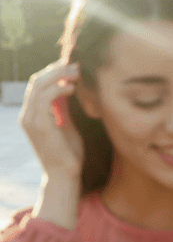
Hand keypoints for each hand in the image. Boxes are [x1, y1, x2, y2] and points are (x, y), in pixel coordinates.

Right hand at [19, 61, 84, 179]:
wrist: (64, 175)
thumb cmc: (69, 153)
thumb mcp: (67, 124)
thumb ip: (64, 107)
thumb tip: (69, 88)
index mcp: (32, 113)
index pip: (37, 83)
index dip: (53, 71)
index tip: (72, 65)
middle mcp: (27, 114)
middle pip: (36, 80)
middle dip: (57, 69)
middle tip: (77, 65)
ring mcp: (30, 119)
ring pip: (38, 85)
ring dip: (59, 75)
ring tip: (77, 74)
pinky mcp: (38, 125)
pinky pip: (44, 99)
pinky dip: (58, 89)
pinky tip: (72, 88)